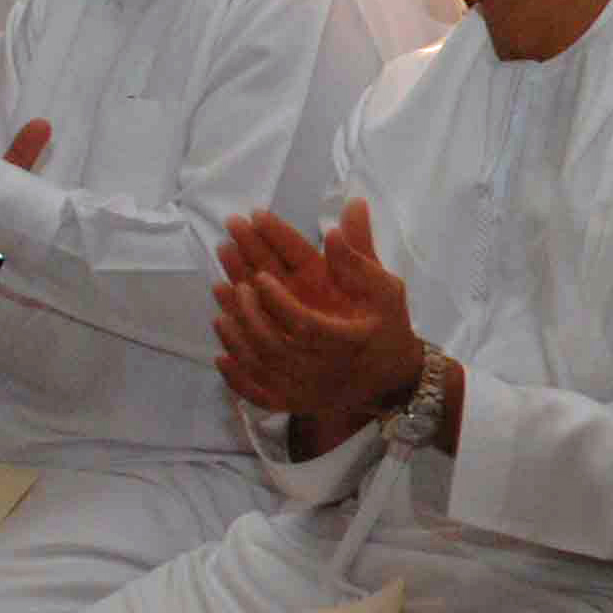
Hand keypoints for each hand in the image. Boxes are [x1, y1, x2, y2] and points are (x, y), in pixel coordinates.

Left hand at [212, 199, 427, 433]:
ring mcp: (308, 389)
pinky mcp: (296, 402)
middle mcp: (325, 367)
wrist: (392, 378)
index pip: (305, 324)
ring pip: (263, 369)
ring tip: (219, 303)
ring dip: (237, 337)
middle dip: (249, 311)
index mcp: (347, 338)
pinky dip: (238, 379)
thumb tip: (348, 209)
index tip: (261, 277)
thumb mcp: (385, 287)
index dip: (279, 303)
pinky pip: (260, 395)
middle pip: (276, 345)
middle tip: (233, 278)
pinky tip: (220, 356)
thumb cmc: (388, 326)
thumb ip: (360, 253)